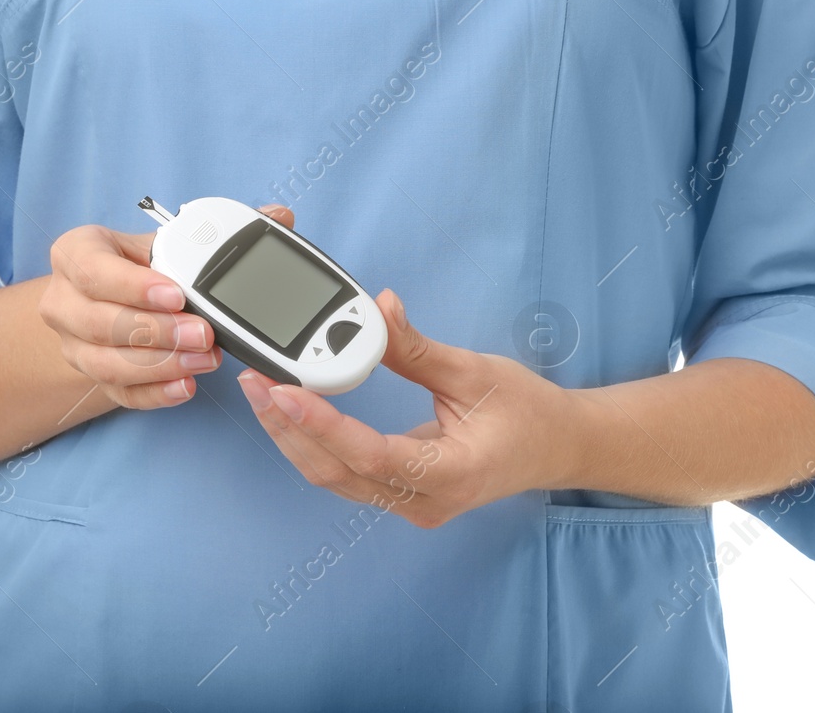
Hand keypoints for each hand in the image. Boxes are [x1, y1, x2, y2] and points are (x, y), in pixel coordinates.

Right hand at [38, 204, 295, 409]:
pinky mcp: (92, 377)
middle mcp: (65, 301)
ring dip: (162, 364)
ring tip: (206, 359)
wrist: (106, 299)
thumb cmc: (138, 264)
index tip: (177, 294)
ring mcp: (74, 344)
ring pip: (107, 364)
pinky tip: (187, 386)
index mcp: (77, 253)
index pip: (93, 270)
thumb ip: (216, 232)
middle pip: (99, 323)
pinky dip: (155, 393)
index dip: (134, 286)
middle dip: (157, 331)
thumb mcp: (163, 241)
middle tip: (204, 332)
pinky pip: (120, 393)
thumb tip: (278, 216)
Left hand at [236, 289, 581, 526]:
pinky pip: (345, 474)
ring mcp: (410, 505)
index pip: (370, 455)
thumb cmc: (528, 412)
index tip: (285, 391)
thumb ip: (418, 348)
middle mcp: (424, 502)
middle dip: (289, 427)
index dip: (323, 425)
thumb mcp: (476, 371)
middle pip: (337, 473)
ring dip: (294, 435)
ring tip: (264, 391)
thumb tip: (378, 309)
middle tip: (256, 381)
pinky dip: (314, 441)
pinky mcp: (400, 495)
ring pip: (334, 478)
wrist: (558, 447)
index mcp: (451, 474)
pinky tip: (293, 410)